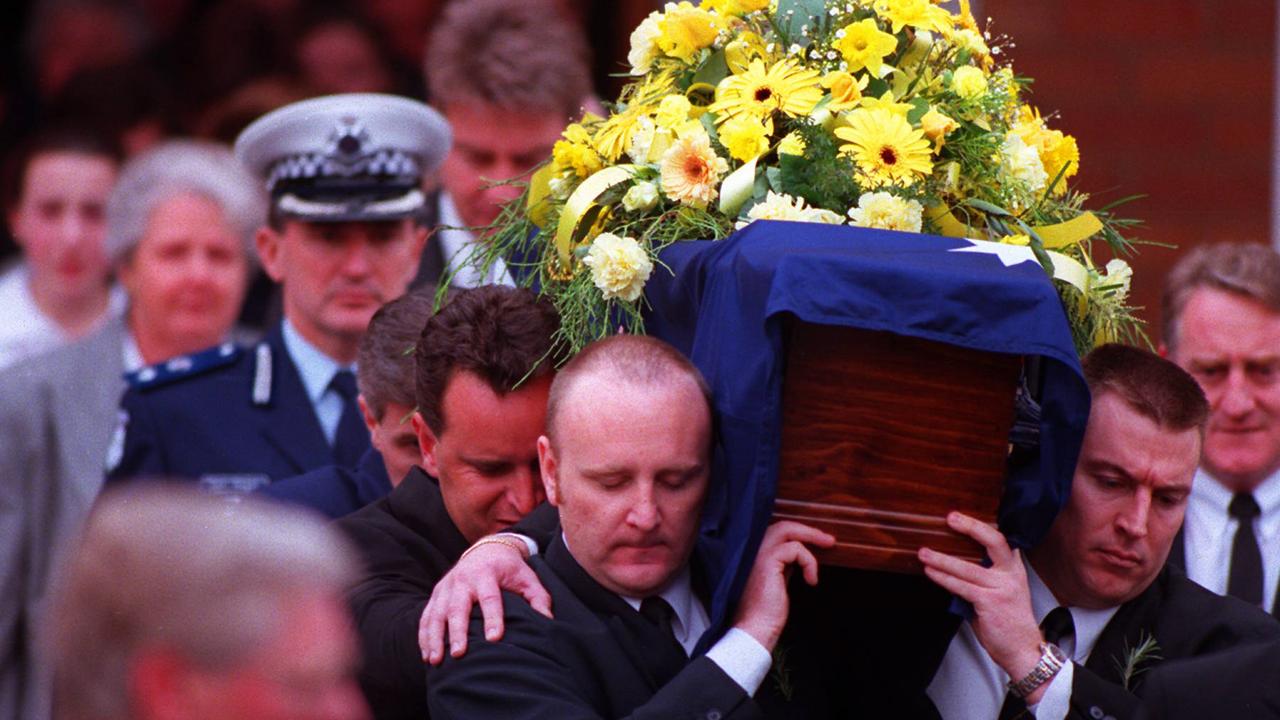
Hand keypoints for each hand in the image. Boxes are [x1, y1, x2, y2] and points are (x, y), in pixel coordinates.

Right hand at [418, 537, 551, 664]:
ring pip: (436, 613)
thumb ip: (538, 598)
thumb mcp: (527, 578)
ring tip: (436, 661)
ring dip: (435, 638)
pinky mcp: (436, 594)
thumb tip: (547, 621)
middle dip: (457, 631)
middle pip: (458, 606)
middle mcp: (463, 579)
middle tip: (459, 654)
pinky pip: (426, 616)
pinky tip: (427, 656)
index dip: (493, 618)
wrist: (486, 549)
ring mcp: (446, 586)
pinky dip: (424, 636)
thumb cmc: (510, 569)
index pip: (490, 597)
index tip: (495, 638)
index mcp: (487, 573)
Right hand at [732, 521, 834, 651]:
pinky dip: (809, 561)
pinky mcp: (768, 561)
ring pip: (788, 530)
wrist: (754, 630)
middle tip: (828, 540)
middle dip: (808, 530)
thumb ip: (784, 567)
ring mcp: (758, 554)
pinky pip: (795, 549)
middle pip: (782, 526)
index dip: (798, 534)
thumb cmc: (765, 614)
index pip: (777, 533)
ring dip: (812, 537)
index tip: (818, 542)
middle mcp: (753, 550)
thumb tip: (800, 558)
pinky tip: (811, 580)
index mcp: (754, 555)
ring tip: (828, 546)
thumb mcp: (777, 584)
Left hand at [918, 512, 1046, 701]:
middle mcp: (1010, 574)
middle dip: (971, 527)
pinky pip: (961, 587)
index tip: (960, 516)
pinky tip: (931, 572)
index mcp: (1013, 568)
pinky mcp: (990, 602)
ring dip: (941, 559)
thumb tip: (953, 562)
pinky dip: (943, 578)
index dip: (980, 525)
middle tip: (950, 518)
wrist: (1022, 649)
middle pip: (994, 542)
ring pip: (967, 568)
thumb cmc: (1007, 620)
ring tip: (923, 553)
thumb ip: (984, 574)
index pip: (1000, 539)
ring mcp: (1001, 588)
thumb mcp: (1001, 590)